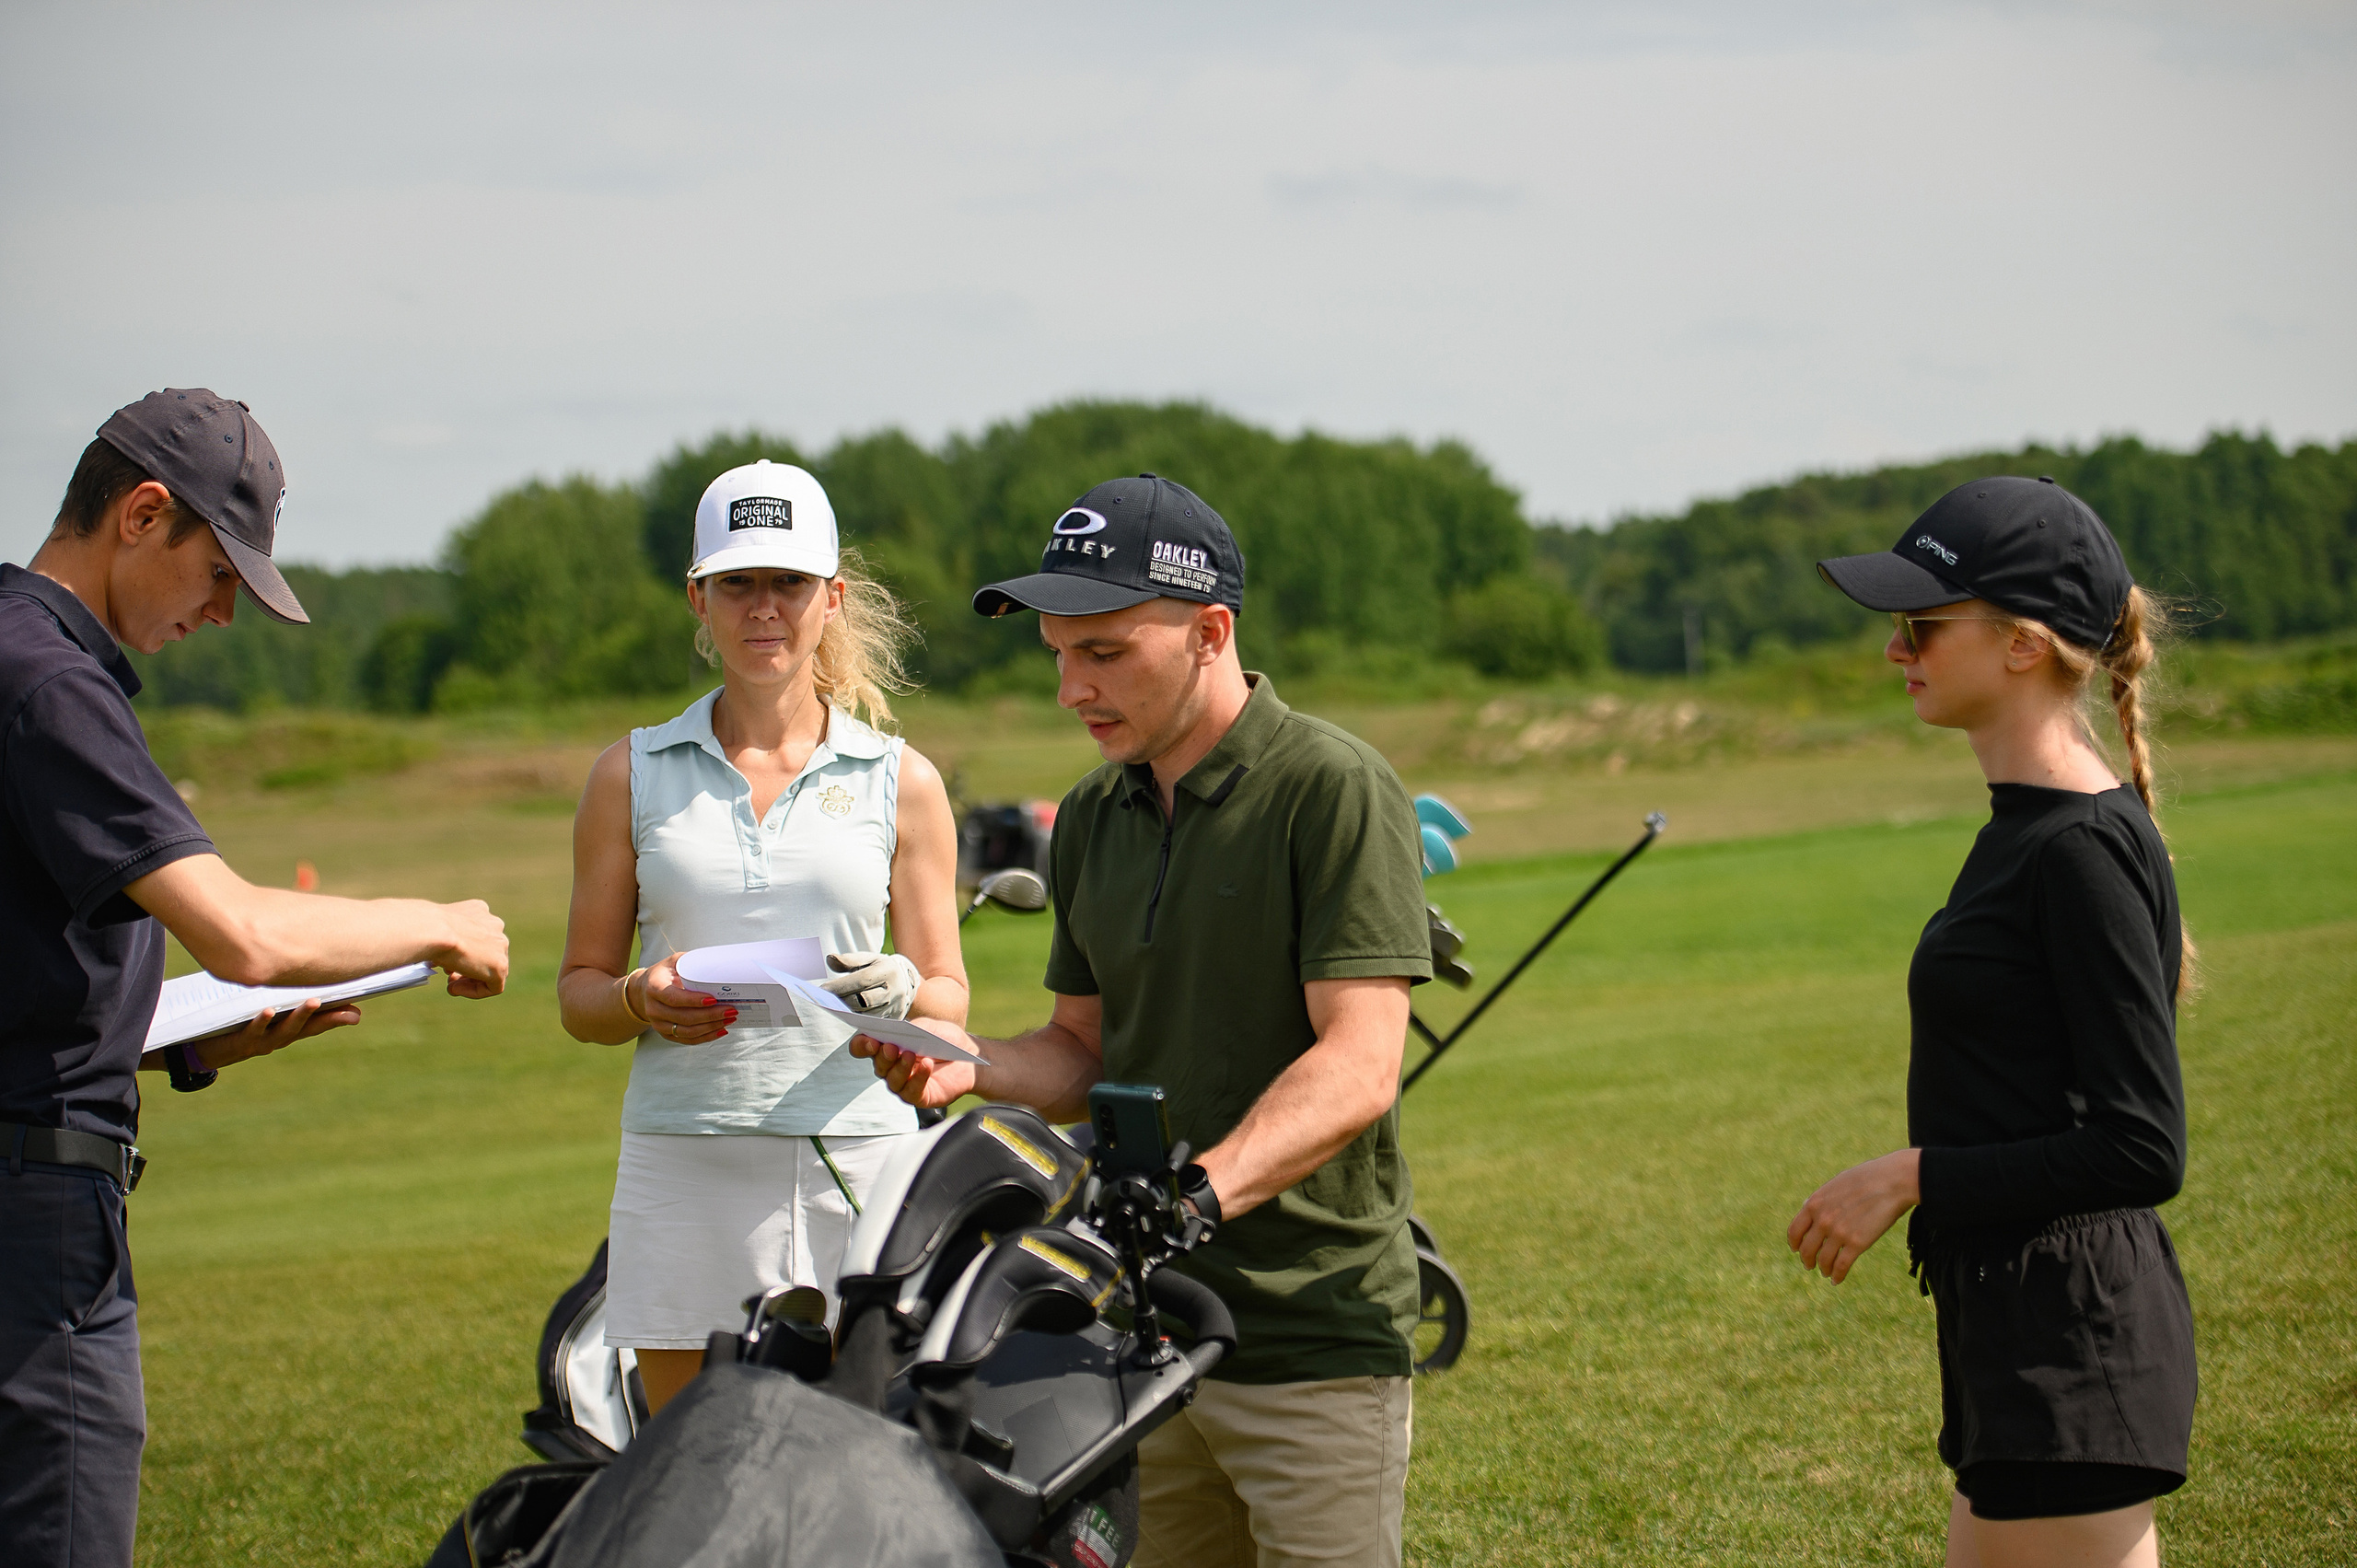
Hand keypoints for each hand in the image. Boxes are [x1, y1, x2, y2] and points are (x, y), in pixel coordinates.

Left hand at [195, 997, 363, 1070]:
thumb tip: (302, 983)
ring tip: (315, 1002)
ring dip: (301, 1017)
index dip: (339, 1015)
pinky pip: (254, 1031)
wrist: (198, 1049)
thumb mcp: (258, 1013)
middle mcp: (278, 1039)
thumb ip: (280, 1001)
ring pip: (286, 1031)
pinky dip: (262, 1021)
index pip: (319, 1023)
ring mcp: (261, 1043)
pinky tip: (269, 1010)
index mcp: (286, 1030)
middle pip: (308, 1028)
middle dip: (329, 1017)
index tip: (360, 1007)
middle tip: (350, 1008)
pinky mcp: (240, 1043)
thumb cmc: (233, 1026)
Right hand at [435, 900, 510, 997]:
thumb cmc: (427, 925)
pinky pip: (494, 986)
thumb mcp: (437, 926)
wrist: (434, 929)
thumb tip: (443, 953)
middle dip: (467, 966)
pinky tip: (454, 988)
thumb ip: (446, 935)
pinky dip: (474, 991)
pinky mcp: (499, 966)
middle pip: (487, 953)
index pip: (479, 936)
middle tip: (449, 975)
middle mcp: (495, 926)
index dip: (462, 951)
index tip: (446, 962)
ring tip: (450, 985)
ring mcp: (500, 946)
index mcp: (481, 912)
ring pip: (492, 969)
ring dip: (470, 980)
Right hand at [628, 957, 733, 1043]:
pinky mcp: (665, 1034)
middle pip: (684, 1017)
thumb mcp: (674, 962)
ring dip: (711, 1027)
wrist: (644, 991)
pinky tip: (720, 1030)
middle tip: (730, 1010)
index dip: (693, 1000)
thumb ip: (693, 962)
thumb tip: (719, 964)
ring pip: (687, 1031)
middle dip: (710, 1015)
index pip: (673, 998)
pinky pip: (687, 1040)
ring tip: (729, 1019)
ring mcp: (658, 1024)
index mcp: (654, 988)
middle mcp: (653, 1008)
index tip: (713, 1000)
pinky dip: (706, 1037)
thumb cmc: (664, 974)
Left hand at [819, 951, 920, 1018]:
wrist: (907, 982)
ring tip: (832, 1008)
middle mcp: (893, 990)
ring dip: (848, 1012)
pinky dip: (856, 1019)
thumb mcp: (869, 959)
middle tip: (825, 1001)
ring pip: (867, 1014)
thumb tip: (829, 959)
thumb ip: (849, 960)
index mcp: (887, 971)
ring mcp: (894, 1007)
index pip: (861, 980)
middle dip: (842, 1001)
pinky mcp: (893, 1019)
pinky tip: (844, 1015)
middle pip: (864, 1000)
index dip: (841, 986)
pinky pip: (872, 1023)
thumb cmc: (882, 969)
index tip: (822, 989)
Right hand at [850, 1018, 979, 1108]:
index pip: (864, 1048)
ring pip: (893, 1080)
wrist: (971, 1057)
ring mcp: (904, 1084)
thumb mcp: (930, 1027)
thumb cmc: (946, 1040)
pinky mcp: (919, 1097)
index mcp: (889, 1048)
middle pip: (878, 1065)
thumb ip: (913, 1027)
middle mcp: (892, 1068)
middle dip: (883, 1056)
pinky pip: (912, 1091)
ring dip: (900, 1067)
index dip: (862, 1045)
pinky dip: (918, 1078)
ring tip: (911, 1054)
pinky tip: (927, 1065)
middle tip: (891, 1046)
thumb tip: (900, 1031)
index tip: (870, 1040)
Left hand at [1787, 1149, 1920, 1283]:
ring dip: (1823, 1269)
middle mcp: (1822, 1220)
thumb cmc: (1867, 1178)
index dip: (1794, 1243)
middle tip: (1810, 1265)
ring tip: (1826, 1272)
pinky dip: (1837, 1276)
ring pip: (1823, 1260)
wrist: (1893, 1181)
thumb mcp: (1836, 1184)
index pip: (1795, 1230)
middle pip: (1807, 1249)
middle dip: (1807, 1260)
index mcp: (1814, 1204)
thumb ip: (1821, 1199)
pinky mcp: (1857, 1244)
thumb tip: (1808, 1206)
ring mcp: (1839, 1233)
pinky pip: (1841, 1266)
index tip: (1796, 1249)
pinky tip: (1837, 1280)